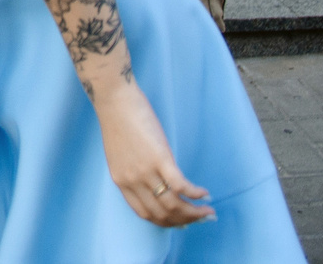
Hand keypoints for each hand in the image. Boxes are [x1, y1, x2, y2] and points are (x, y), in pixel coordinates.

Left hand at [93, 83, 212, 227]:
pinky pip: (180, 185)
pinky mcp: (159, 157)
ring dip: (194, 212)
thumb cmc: (118, 121)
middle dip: (184, 220)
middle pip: (162, 214)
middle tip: (201, 219)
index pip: (145, 214)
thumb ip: (135, 172)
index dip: (166, 222)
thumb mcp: (121, 155)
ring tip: (208, 211)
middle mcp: (133, 181)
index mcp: (122, 182)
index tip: (182, 223)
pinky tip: (205, 193)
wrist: (114, 99)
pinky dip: (195, 194)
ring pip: (173, 204)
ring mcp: (145, 171)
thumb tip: (156, 182)